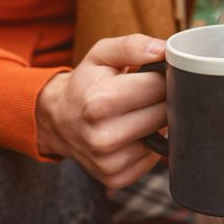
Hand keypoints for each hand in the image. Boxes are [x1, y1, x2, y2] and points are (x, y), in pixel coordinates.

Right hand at [36, 34, 166, 188]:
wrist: (59, 119)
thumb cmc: (86, 83)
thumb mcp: (102, 54)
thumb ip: (133, 46)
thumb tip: (164, 50)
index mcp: (99, 102)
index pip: (159, 86)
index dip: (164, 77)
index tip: (157, 74)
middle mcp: (103, 137)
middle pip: (163, 113)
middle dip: (163, 99)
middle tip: (149, 93)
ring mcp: (109, 162)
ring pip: (163, 137)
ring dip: (158, 123)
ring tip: (139, 111)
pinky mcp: (116, 178)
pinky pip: (153, 159)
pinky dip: (150, 144)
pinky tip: (135, 132)